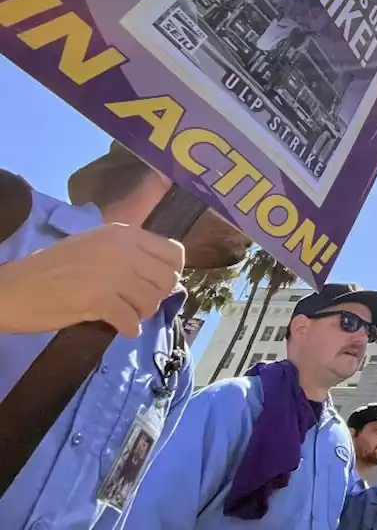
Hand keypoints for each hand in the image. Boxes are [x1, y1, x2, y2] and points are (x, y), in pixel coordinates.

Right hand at [0, 223, 183, 336]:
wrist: (14, 288)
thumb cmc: (53, 270)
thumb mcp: (94, 247)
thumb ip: (128, 253)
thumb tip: (163, 272)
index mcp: (122, 233)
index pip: (174, 252)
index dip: (171, 272)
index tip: (156, 284)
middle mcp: (121, 249)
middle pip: (167, 279)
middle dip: (157, 296)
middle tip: (137, 302)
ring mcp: (110, 273)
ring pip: (152, 301)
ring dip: (142, 313)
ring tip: (125, 313)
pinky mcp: (98, 299)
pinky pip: (132, 320)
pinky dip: (129, 328)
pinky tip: (120, 327)